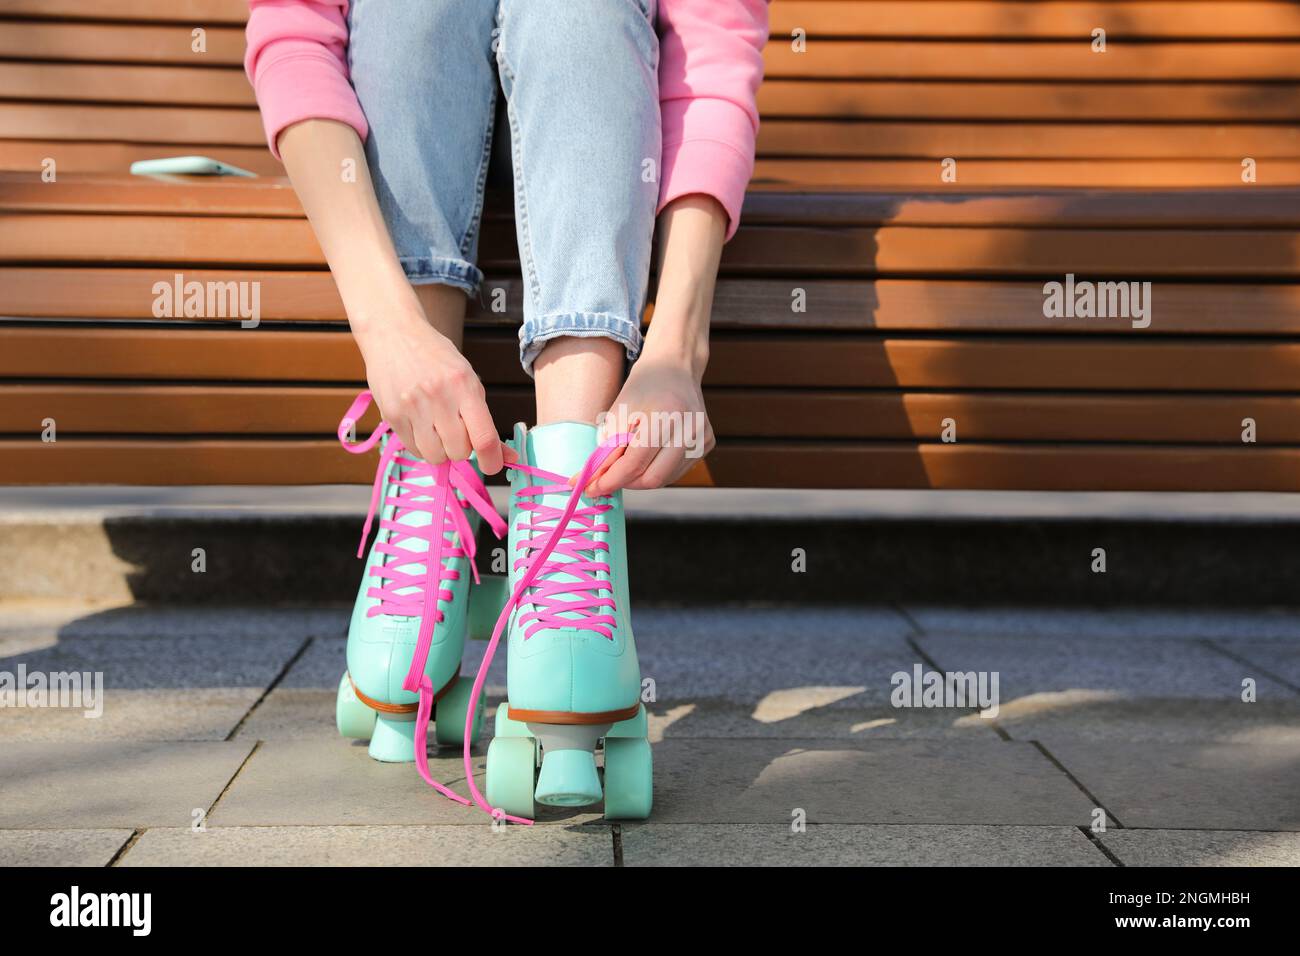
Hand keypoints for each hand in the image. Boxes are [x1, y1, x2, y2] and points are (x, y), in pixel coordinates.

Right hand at [355, 309, 508, 473]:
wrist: (394, 334)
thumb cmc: (436, 358)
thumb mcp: (467, 379)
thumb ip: (485, 419)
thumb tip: (508, 457)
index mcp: (465, 386)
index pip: (484, 437)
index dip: (492, 460)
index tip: (492, 466)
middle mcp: (439, 397)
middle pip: (459, 451)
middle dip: (462, 448)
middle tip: (456, 431)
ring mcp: (413, 407)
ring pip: (435, 456)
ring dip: (441, 450)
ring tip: (437, 429)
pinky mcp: (392, 415)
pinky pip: (413, 449)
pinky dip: (421, 445)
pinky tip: (420, 425)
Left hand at [582, 348, 713, 495]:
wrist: (674, 368)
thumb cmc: (642, 388)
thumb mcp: (617, 413)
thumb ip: (608, 449)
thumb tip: (595, 482)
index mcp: (666, 414)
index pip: (635, 462)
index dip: (610, 480)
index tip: (590, 488)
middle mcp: (690, 427)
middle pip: (652, 478)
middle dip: (625, 483)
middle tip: (606, 479)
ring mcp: (703, 437)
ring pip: (665, 479)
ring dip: (640, 478)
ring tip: (626, 462)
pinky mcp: (707, 444)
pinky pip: (676, 472)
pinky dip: (656, 471)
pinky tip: (648, 456)